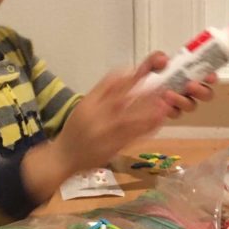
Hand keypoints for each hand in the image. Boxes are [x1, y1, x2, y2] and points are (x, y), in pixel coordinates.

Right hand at [53, 68, 170, 173]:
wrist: (64, 156)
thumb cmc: (76, 130)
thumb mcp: (84, 106)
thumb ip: (102, 92)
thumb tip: (126, 75)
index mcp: (89, 102)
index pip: (110, 83)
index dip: (129, 77)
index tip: (144, 72)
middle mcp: (95, 116)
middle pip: (121, 99)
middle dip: (143, 91)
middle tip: (161, 85)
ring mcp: (103, 133)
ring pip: (129, 119)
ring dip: (148, 111)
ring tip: (164, 104)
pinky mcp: (111, 148)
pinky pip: (131, 137)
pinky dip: (146, 129)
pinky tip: (158, 122)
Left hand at [140, 50, 215, 116]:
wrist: (132, 93)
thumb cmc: (144, 79)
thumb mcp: (148, 65)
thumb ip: (155, 59)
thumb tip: (164, 59)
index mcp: (187, 76)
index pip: (206, 76)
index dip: (212, 76)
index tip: (210, 75)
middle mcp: (187, 90)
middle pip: (205, 94)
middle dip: (202, 90)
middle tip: (191, 85)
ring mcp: (179, 103)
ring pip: (191, 105)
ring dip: (183, 100)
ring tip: (169, 94)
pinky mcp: (170, 113)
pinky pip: (175, 114)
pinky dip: (170, 109)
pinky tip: (162, 103)